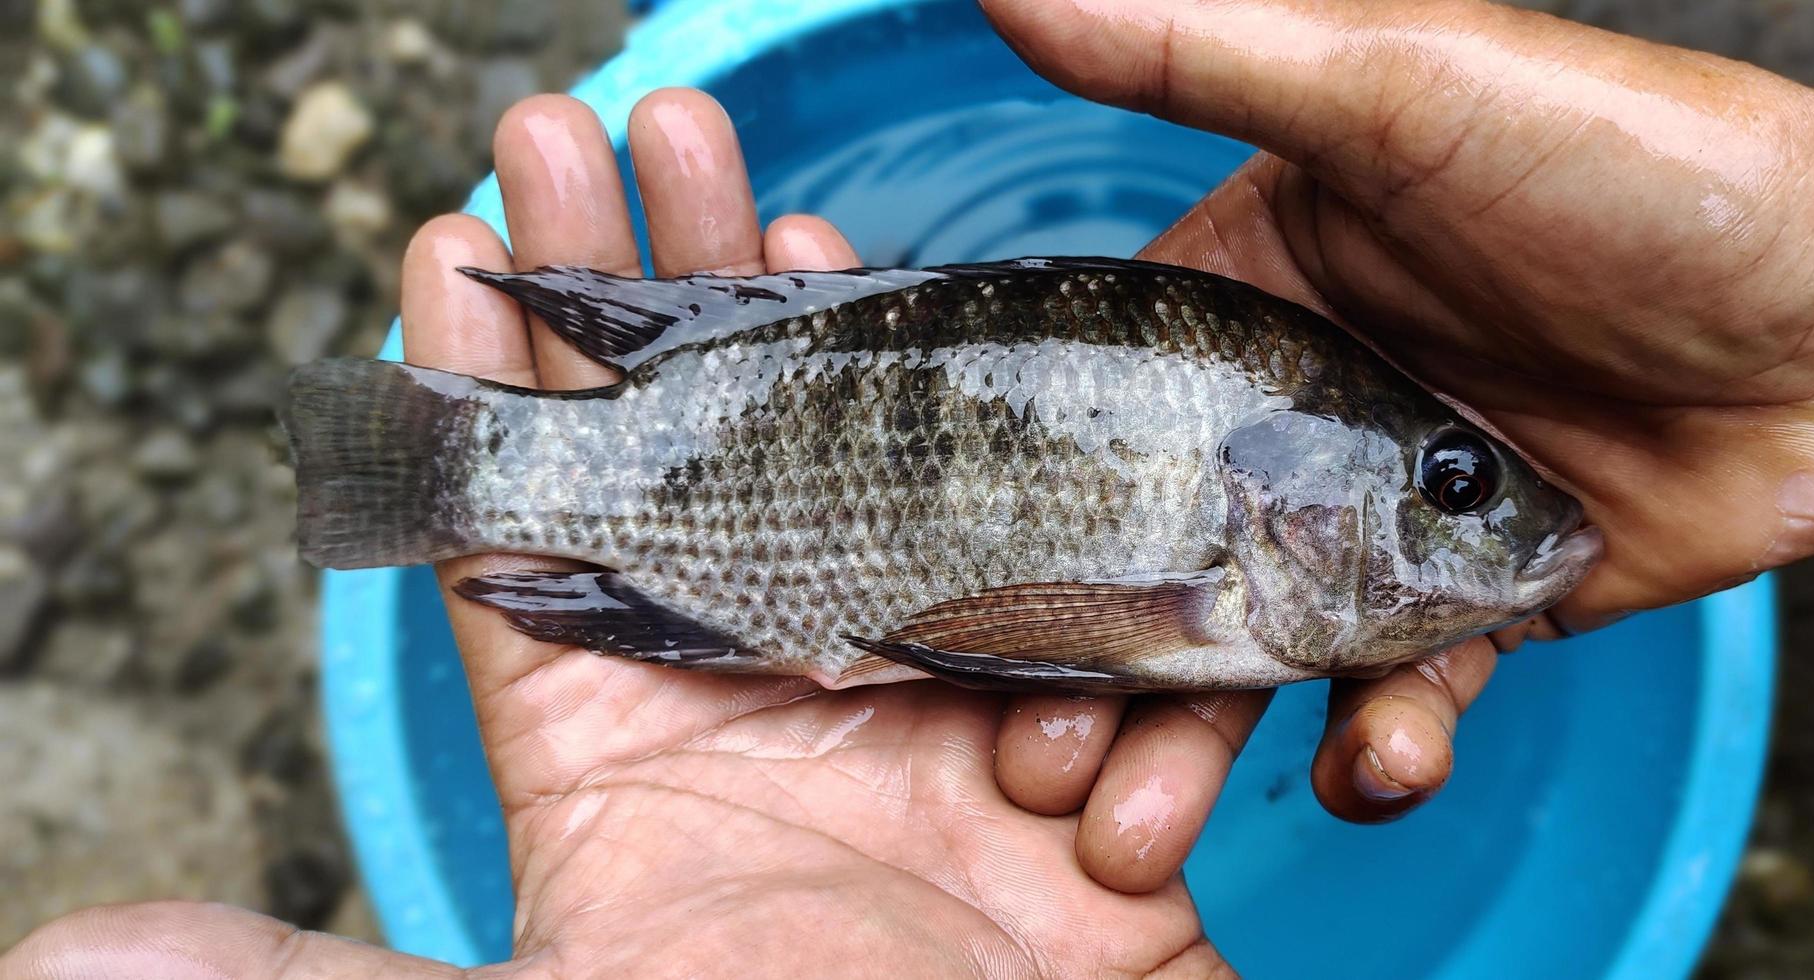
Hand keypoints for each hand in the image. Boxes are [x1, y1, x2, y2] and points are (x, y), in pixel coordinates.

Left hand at [1, 92, 1231, 978]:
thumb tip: (65, 959)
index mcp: (634, 771)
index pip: (534, 547)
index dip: (488, 394)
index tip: (454, 237)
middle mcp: (780, 713)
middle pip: (709, 463)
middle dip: (665, 290)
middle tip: (624, 127)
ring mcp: (937, 713)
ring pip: (883, 481)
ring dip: (844, 339)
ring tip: (794, 215)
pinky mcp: (1075, 735)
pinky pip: (1077, 599)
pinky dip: (1050, 515)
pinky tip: (987, 399)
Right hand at [977, 0, 1813, 863]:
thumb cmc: (1643, 163)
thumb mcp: (1408, 86)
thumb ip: (1207, 53)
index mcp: (1256, 295)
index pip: (1090, 417)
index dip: (1007, 515)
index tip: (932, 607)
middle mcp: (1309, 414)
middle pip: (1161, 566)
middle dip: (1091, 674)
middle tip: (1033, 768)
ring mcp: (1397, 520)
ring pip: (1262, 653)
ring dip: (1200, 744)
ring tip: (1144, 822)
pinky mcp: (1494, 603)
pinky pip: (1408, 696)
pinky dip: (1385, 746)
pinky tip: (1378, 765)